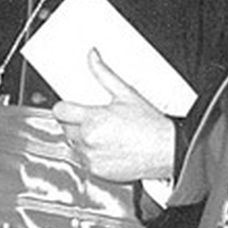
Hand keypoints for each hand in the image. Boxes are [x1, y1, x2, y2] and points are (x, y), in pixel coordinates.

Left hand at [53, 50, 174, 181]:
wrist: (168, 150)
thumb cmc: (151, 126)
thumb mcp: (126, 94)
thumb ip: (104, 74)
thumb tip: (92, 57)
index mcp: (93, 120)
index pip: (60, 111)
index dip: (65, 108)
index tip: (71, 107)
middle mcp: (89, 140)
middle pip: (66, 128)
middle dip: (76, 123)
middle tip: (94, 120)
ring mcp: (92, 157)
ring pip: (73, 145)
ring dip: (82, 139)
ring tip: (103, 134)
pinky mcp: (96, 171)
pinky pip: (83, 160)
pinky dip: (91, 155)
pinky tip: (107, 148)